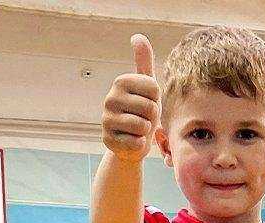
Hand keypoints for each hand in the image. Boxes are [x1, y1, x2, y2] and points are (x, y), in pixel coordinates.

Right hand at [102, 35, 159, 161]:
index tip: (148, 102)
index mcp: (121, 82)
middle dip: (152, 117)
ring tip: (138, 129)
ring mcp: (107, 120)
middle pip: (150, 108)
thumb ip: (144, 62)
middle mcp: (110, 98)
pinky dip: (138, 145)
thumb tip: (137, 36)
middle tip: (144, 119)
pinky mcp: (108, 141)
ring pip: (143, 126)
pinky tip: (131, 141)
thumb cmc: (142, 111)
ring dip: (145, 131)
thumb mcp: (146, 86)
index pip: (154, 89)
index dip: (157, 99)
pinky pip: (135, 143)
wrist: (131, 142)